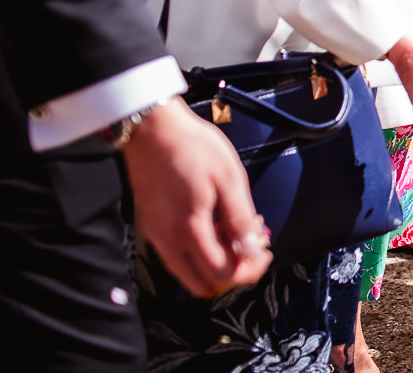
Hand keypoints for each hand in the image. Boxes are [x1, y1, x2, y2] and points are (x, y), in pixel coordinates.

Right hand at [121, 97, 272, 297]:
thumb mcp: (228, 178)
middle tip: (248, 248)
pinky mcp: (150, 226)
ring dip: (212, 264)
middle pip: (201, 283)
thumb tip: (251, 250)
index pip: (222, 274)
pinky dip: (195, 252)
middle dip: (230, 272)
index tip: (263, 253)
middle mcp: (167, 240)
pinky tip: (211, 226)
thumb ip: (240, 219)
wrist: (152, 129)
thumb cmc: (192, 147)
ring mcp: (155, 235)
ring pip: (185, 273)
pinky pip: (174, 255)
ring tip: (231, 236)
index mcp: (190, 230)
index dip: (248, 270)